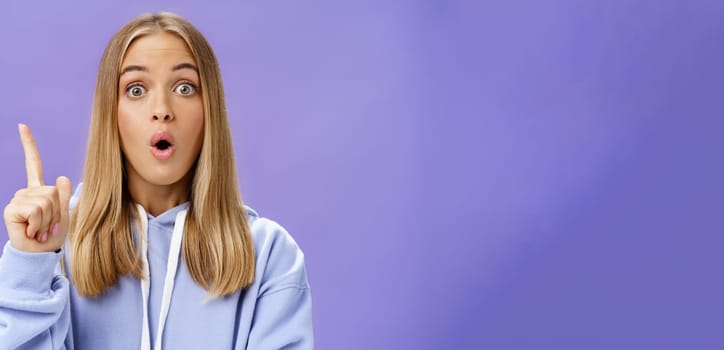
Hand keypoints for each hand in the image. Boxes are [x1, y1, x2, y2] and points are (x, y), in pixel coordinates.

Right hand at [3, 124, 71, 252]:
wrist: (40, 253)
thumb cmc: (52, 236)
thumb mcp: (64, 214)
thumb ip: (63, 196)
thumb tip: (61, 177)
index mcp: (39, 189)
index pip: (33, 163)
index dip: (28, 145)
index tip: (22, 126)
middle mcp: (26, 192)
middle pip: (52, 191)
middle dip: (56, 211)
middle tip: (48, 225)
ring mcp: (18, 199)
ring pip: (46, 201)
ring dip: (49, 219)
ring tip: (41, 228)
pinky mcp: (12, 209)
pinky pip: (36, 210)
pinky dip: (40, 223)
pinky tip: (32, 231)